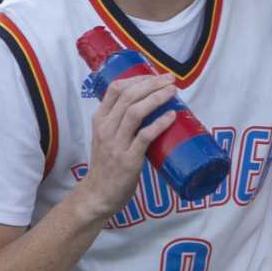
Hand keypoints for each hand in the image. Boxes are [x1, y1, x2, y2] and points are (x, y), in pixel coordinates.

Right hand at [80, 73, 177, 219]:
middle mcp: (106, 128)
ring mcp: (116, 144)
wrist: (99, 194)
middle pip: (128, 96)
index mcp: (100, 120)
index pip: (115, 89)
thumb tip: (147, 104)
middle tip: (170, 79)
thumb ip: (120, 121)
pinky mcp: (128, 159)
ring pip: (135, 112)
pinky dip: (159, 123)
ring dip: (156, 98)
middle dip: (151, 84)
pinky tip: (171, 116)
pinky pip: (145, 136)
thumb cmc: (107, 164)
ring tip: (173, 92)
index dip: (136, 78)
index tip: (154, 75)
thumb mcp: (106, 137)